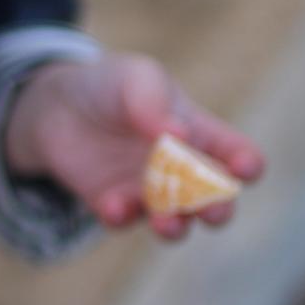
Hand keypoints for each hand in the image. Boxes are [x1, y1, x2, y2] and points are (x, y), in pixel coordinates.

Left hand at [3, 53, 264, 240]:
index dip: (247, 165)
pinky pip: (123, 220)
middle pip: (215, 202)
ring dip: (175, 226)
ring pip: (174, 222)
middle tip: (211, 210)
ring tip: (167, 222)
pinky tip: (113, 205)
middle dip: (218, 210)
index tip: (243, 168)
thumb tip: (178, 134)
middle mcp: (182, 171)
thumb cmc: (112, 85)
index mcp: (200, 134)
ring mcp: (149, 192)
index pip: (238, 155)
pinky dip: (121, 216)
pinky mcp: (114, 205)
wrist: (56, 104)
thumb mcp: (136, 78)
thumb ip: (155, 103)